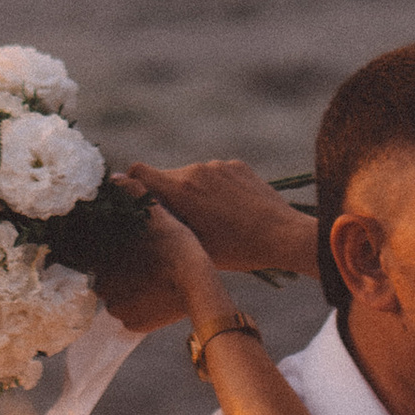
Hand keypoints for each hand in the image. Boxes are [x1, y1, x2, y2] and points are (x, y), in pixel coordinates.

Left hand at [95, 194, 226, 339]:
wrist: (197, 281)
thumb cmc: (176, 244)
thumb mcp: (156, 213)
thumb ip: (134, 193)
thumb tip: (114, 178)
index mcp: (102, 259)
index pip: (97, 257)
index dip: (113, 252)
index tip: (130, 249)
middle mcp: (104, 287)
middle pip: (106, 279)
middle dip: (119, 272)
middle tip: (144, 264)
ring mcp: (118, 309)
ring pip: (118, 298)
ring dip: (129, 291)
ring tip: (151, 280)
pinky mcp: (133, 326)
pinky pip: (131, 316)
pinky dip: (140, 309)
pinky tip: (155, 296)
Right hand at [123, 157, 323, 279]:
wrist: (283, 235)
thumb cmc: (237, 248)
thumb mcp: (194, 244)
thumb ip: (165, 224)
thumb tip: (144, 211)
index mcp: (181, 189)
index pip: (138, 172)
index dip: (131, 185)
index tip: (135, 200)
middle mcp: (196, 170)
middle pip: (165, 177)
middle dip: (166, 196)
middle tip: (181, 222)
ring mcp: (218, 165)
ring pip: (190, 177)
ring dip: (192, 193)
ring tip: (211, 220)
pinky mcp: (235, 165)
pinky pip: (213, 174)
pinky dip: (213, 189)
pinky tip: (230, 210)